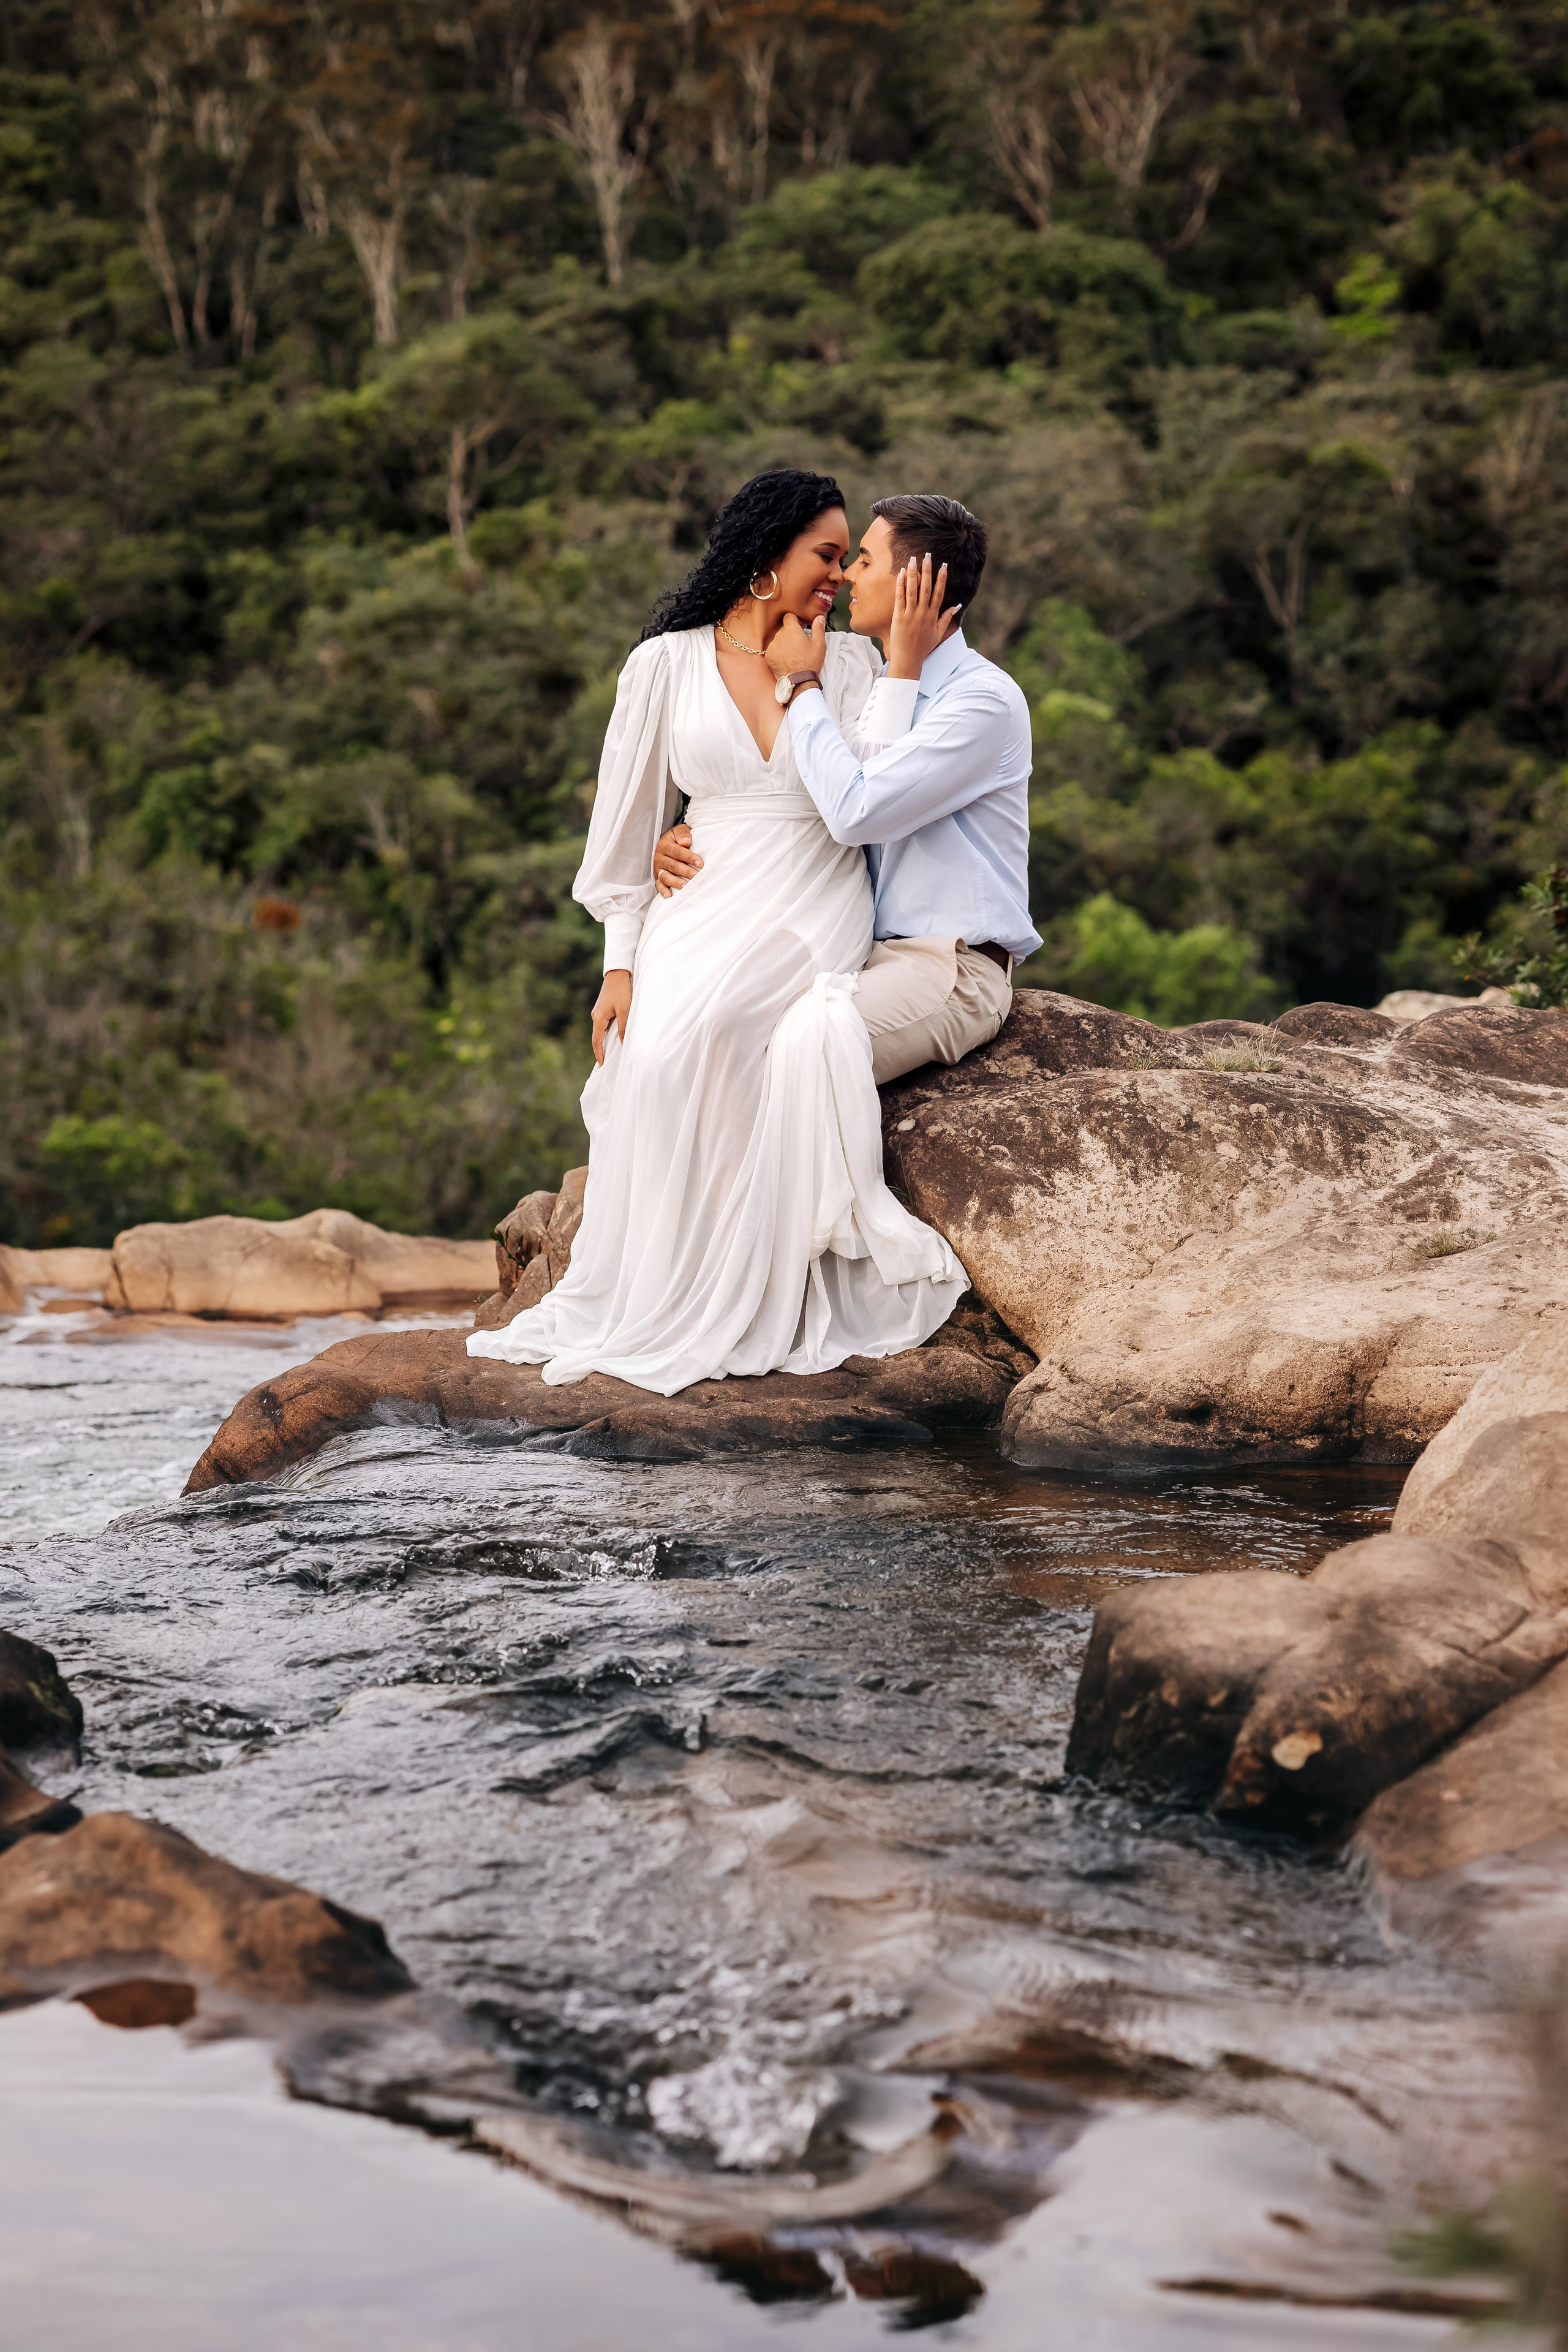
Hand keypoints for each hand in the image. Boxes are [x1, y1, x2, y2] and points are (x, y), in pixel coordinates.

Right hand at [591, 969, 631, 1064]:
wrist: (618, 973)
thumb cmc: (622, 991)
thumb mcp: (625, 1010)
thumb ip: (623, 1027)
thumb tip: (623, 1043)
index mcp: (598, 1018)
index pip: (596, 1041)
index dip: (599, 1054)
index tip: (602, 1065)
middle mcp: (596, 1016)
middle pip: (597, 1037)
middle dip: (601, 1050)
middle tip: (606, 1063)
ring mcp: (598, 1012)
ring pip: (601, 1031)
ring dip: (604, 1041)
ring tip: (610, 1053)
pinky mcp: (603, 1008)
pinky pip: (604, 1024)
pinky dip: (607, 1033)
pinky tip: (614, 1037)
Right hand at [654, 822, 701, 896]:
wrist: (670, 841)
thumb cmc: (678, 838)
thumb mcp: (680, 830)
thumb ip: (682, 834)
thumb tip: (685, 842)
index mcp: (664, 844)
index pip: (677, 851)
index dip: (688, 857)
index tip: (700, 863)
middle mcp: (659, 857)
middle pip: (672, 865)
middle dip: (685, 871)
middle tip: (695, 876)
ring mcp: (658, 868)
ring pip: (665, 876)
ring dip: (675, 882)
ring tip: (685, 886)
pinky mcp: (657, 876)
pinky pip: (659, 884)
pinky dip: (663, 890)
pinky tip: (669, 895)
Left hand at [764, 612, 824, 679]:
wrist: (798, 682)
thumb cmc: (809, 663)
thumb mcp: (819, 644)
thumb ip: (818, 628)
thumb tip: (819, 617)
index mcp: (792, 629)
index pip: (789, 616)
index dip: (794, 620)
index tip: (799, 627)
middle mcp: (779, 635)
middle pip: (783, 629)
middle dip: (790, 633)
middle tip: (799, 644)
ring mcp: (772, 646)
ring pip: (778, 639)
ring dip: (784, 643)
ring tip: (793, 654)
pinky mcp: (768, 656)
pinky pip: (773, 650)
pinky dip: (778, 653)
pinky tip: (786, 660)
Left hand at [886, 554, 959, 680]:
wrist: (908, 660)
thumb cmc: (923, 647)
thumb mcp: (938, 633)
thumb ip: (946, 618)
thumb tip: (957, 605)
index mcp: (933, 616)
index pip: (939, 593)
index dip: (942, 578)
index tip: (944, 565)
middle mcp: (923, 613)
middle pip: (926, 588)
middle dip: (928, 570)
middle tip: (928, 555)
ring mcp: (911, 614)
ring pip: (913, 590)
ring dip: (914, 573)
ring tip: (914, 559)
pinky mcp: (899, 617)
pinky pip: (900, 597)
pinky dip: (901, 584)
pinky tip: (902, 573)